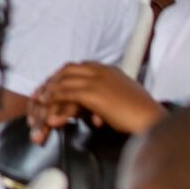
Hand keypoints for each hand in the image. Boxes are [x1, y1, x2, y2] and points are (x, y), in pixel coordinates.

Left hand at [27, 62, 159, 138]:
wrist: (152, 120)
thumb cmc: (140, 116)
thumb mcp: (121, 102)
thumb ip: (104, 100)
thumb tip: (92, 113)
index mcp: (108, 70)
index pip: (76, 68)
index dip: (59, 78)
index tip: (48, 90)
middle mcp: (101, 70)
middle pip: (66, 71)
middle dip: (49, 83)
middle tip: (38, 98)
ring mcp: (97, 80)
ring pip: (63, 81)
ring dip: (47, 94)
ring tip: (37, 105)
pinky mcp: (95, 93)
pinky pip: (66, 92)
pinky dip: (53, 99)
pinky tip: (45, 107)